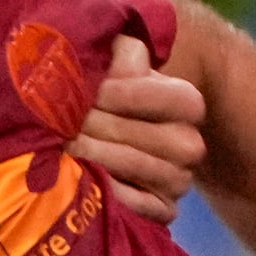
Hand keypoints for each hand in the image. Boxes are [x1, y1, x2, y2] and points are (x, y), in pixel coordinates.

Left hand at [75, 34, 204, 221]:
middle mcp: (191, 144)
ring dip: (99, 156)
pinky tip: (87, 180)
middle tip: (64, 121)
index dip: (127, 94)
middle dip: (101, 126)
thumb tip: (111, 46)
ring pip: (140, 167)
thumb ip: (119, 51)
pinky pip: (145, 207)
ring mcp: (180, 180)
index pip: (167, 98)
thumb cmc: (115, 93)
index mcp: (188, 103)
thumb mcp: (120, 63)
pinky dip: (115, 195)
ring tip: (66, 146)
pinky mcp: (165, 209)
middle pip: (147, 136)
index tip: (92, 92)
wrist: (120, 138)